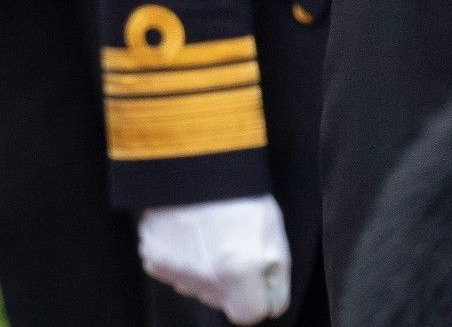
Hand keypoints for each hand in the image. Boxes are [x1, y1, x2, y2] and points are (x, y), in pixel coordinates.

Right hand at [139, 195, 290, 324]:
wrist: (193, 160)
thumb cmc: (241, 191)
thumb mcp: (274, 230)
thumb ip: (276, 273)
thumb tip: (271, 304)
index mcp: (239, 273)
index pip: (251, 314)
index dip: (261, 294)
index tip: (262, 273)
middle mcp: (204, 281)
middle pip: (223, 301)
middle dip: (235, 281)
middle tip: (237, 242)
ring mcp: (175, 273)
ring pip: (198, 286)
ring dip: (209, 269)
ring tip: (214, 230)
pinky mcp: (154, 261)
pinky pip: (175, 272)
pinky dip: (185, 258)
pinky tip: (192, 230)